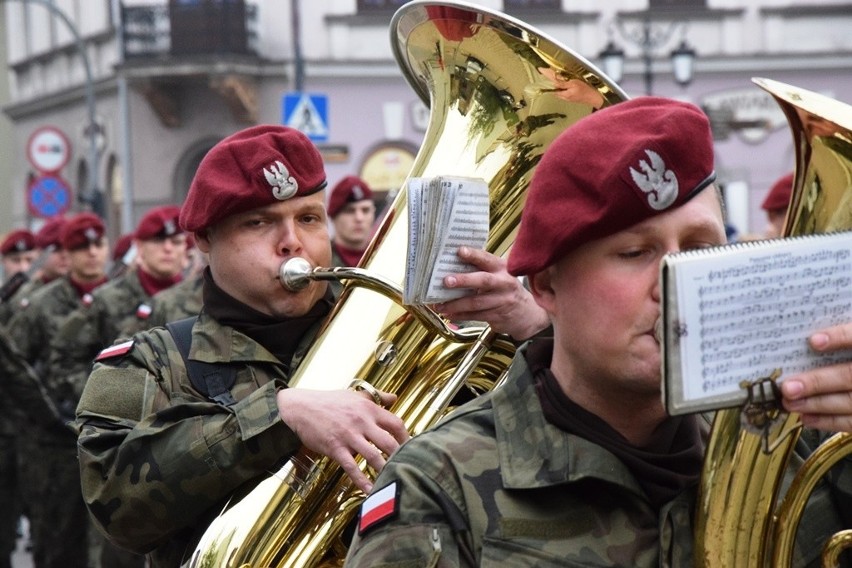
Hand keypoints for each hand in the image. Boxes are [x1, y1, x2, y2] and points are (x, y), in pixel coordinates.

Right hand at [276, 387, 408, 492]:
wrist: (301, 407)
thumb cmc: (329, 401)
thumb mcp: (355, 394)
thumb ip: (377, 396)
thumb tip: (394, 398)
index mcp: (368, 408)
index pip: (396, 423)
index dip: (406, 437)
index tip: (412, 447)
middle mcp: (361, 422)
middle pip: (389, 442)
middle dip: (400, 456)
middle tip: (408, 467)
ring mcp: (349, 436)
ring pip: (373, 456)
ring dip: (385, 470)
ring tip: (394, 480)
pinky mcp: (335, 448)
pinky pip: (352, 467)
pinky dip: (362, 480)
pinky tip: (370, 489)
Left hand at [434, 246, 549, 340]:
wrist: (528, 314)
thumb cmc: (505, 289)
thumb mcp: (499, 274)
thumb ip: (481, 269)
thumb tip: (451, 264)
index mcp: (502, 268)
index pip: (487, 259)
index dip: (473, 255)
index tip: (459, 251)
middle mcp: (504, 283)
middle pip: (483, 281)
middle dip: (464, 280)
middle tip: (446, 281)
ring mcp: (502, 301)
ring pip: (476, 303)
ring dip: (455, 304)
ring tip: (439, 305)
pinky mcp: (498, 316)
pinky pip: (476, 316)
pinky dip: (460, 316)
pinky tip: (449, 314)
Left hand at [780, 324, 851, 432]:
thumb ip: (845, 332)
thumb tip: (809, 336)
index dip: (840, 337)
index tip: (813, 340)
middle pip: (850, 376)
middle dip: (818, 382)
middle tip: (788, 387)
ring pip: (851, 401)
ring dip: (817, 404)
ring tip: (790, 402)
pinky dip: (830, 421)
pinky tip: (807, 418)